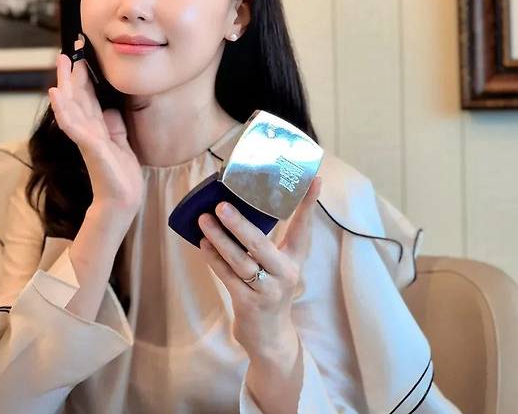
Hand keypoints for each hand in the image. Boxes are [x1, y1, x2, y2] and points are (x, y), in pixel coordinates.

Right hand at [48, 36, 143, 216]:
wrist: (122, 201)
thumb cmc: (120, 176)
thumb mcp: (121, 144)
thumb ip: (114, 127)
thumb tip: (110, 109)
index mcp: (97, 128)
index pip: (88, 98)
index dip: (84, 79)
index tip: (80, 58)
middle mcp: (88, 130)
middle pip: (77, 97)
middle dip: (71, 75)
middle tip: (64, 53)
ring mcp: (86, 137)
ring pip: (72, 105)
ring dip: (65, 84)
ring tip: (61, 64)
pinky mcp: (89, 145)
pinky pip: (73, 124)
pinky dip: (64, 108)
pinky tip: (57, 94)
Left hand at [198, 177, 320, 363]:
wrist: (270, 337)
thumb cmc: (270, 290)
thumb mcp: (277, 266)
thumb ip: (266, 241)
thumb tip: (239, 205)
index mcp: (294, 260)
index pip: (303, 227)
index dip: (308, 204)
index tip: (315, 179)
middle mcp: (285, 274)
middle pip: (260, 244)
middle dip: (239, 223)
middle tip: (221, 204)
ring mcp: (266, 290)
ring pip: (240, 260)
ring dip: (220, 239)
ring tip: (204, 219)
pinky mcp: (248, 304)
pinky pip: (227, 276)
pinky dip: (213, 258)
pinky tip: (203, 243)